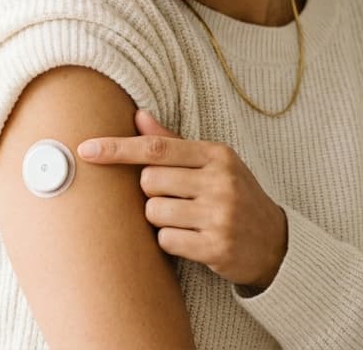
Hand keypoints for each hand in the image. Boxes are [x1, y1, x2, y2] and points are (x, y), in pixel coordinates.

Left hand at [77, 110, 287, 290]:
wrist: (275, 242)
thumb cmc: (235, 195)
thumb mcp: (213, 163)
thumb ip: (173, 142)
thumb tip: (138, 115)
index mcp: (217, 154)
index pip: (156, 148)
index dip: (117, 148)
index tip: (86, 149)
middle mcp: (220, 182)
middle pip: (149, 181)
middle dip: (152, 191)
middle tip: (177, 198)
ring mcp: (220, 215)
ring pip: (154, 212)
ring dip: (160, 219)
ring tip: (187, 219)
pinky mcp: (216, 247)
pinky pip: (166, 241)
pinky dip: (171, 241)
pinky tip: (193, 239)